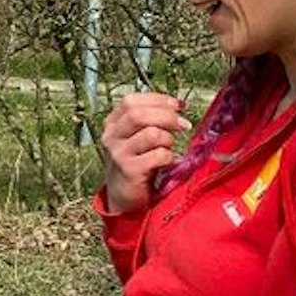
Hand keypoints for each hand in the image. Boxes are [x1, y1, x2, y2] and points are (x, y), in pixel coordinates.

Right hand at [101, 92, 189, 212]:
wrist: (122, 195)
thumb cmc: (135, 162)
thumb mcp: (135, 136)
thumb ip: (149, 119)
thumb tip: (177, 105)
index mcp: (112, 123)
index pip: (131, 101)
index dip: (158, 100)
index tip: (177, 105)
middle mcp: (111, 136)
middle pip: (139, 114)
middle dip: (167, 116)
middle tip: (183, 124)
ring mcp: (118, 154)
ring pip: (151, 134)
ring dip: (168, 139)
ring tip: (169, 147)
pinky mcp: (129, 170)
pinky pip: (158, 155)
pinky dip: (169, 157)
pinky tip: (167, 162)